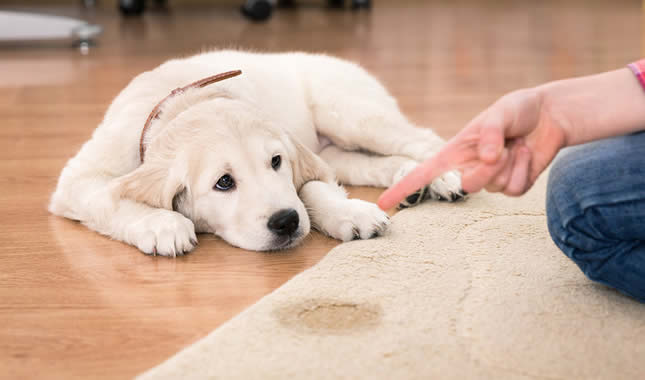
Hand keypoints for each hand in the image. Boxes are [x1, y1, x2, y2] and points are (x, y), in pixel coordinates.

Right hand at [378, 88, 566, 209]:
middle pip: (468, 186)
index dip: (402, 188)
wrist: (550, 116)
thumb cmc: (518, 110)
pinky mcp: (512, 186)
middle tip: (504, 148)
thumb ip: (490, 133)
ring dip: (510, 164)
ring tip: (517, 145)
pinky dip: (525, 170)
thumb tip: (485, 158)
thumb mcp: (501, 112)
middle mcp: (469, 168)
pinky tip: (527, 154)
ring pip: (494, 188)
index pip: (423, 173)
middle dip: (487, 170)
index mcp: (455, 151)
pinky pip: (515, 190)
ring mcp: (491, 180)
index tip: (384, 204)